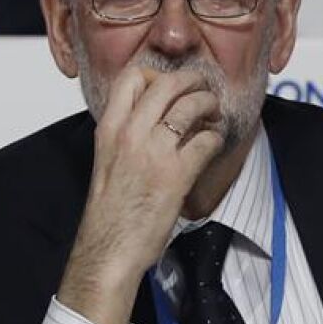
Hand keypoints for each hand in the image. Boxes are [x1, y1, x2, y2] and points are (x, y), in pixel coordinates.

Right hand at [57, 65, 222, 323]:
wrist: (108, 249)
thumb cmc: (108, 213)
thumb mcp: (106, 162)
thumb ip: (124, 136)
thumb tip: (150, 120)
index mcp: (108, 130)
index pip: (131, 77)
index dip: (155, 74)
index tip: (168, 84)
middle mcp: (130, 134)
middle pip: (167, 83)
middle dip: (192, 79)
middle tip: (203, 86)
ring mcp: (154, 153)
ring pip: (190, 105)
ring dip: (209, 103)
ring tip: (214, 110)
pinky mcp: (176, 174)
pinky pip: (206, 139)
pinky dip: (215, 136)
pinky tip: (214, 142)